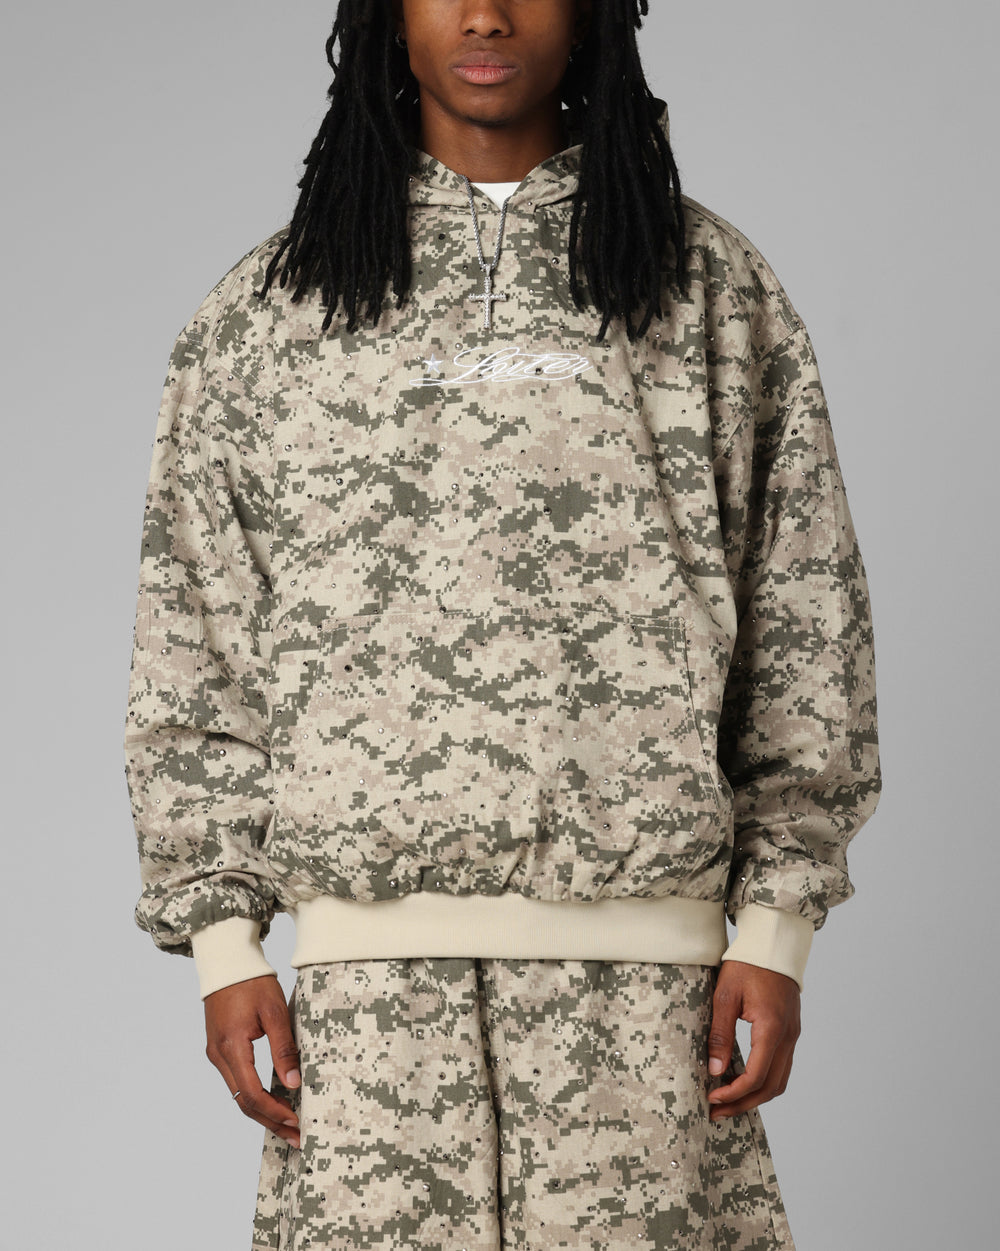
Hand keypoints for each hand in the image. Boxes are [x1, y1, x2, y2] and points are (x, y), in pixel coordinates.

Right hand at [204, 974, 301, 1147]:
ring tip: (288, 1125)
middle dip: (270, 1121)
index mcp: (231, 1047)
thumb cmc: (252, 983)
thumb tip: (293, 1082)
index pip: (252, 1094)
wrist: (227, 963)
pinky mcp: (220, 1049)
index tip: (296, 1122)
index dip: (274, 1112)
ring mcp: (216, 1054)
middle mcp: (219, 1056)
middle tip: (296, 1136)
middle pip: (244, 1102)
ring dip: (263, 1112)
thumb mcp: (274, 1012)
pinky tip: (273, 1102)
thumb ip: (284, 1048)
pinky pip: (237, 1081)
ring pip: (239, 1094)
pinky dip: (254, 1096)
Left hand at [706, 960, 800, 1121]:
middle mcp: (788, 1036)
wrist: (772, 945)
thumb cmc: (747, 965)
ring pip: (779, 1080)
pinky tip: (743, 1080)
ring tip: (728, 1101)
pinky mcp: (790, 1031)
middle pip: (770, 1086)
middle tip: (717, 1111)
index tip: (712, 1097)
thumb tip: (714, 1070)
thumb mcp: (725, 996)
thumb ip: (720, 1034)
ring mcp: (792, 1035)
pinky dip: (764, 1081)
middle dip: (743, 1103)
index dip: (734, 1092)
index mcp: (772, 1028)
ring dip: (754, 1096)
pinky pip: (781, 1067)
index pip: (756, 1075)